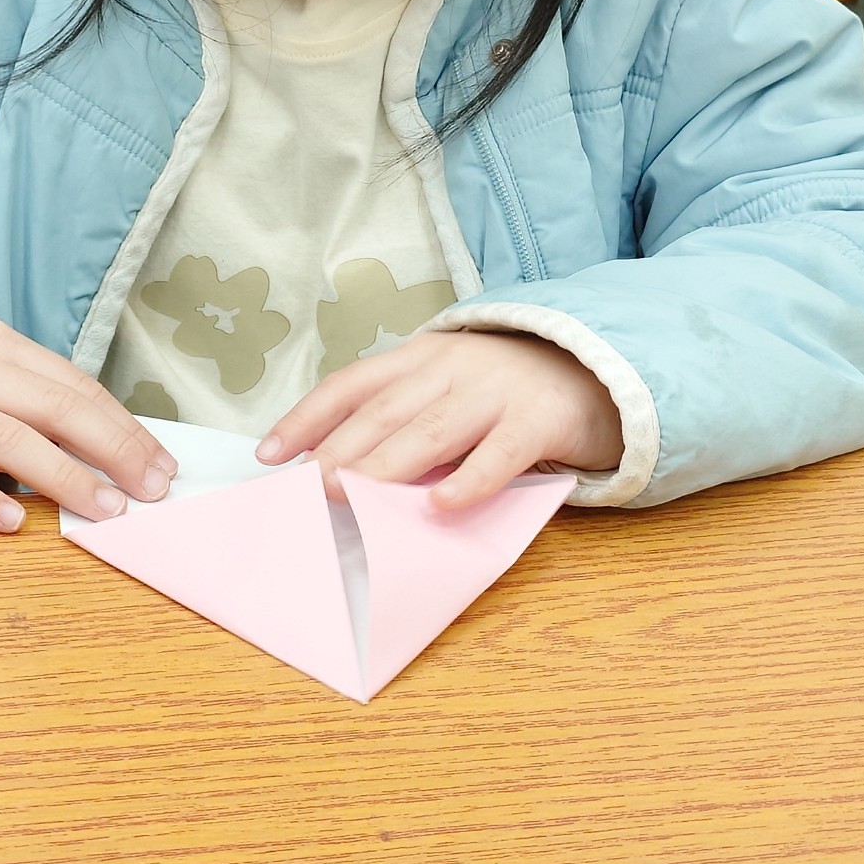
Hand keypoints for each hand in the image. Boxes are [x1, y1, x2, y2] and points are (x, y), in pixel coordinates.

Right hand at [0, 317, 173, 531]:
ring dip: (64, 478)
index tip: (162, 466)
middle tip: (151, 491)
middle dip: (112, 450)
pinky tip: (16, 522)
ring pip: (8, 440)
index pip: (74, 386)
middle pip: (53, 408)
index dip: (124, 427)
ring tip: (105, 511)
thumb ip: (32, 408)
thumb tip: (114, 457)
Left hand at [258, 331, 622, 510]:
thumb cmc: (505, 389)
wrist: (596, 366)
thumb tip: (335, 469)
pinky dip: (469, 480)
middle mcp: (451, 368)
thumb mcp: (446, 387)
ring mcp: (495, 391)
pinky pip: (499, 454)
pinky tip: (442, 505)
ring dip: (384, 466)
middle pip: (383, 412)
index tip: (268, 455)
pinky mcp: (539, 419)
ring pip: (430, 432)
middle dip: (337, 451)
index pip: (350, 385)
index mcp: (420, 358)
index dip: (306, 417)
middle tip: (303, 488)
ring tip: (348, 495)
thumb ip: (403, 416)